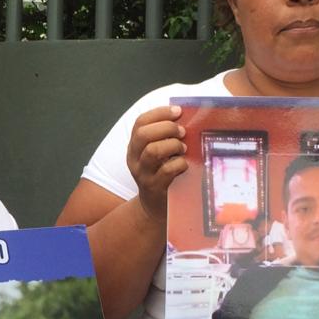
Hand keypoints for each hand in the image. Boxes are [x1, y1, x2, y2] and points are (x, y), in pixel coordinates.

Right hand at [125, 105, 186, 221]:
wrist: (153, 207)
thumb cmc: (160, 174)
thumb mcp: (157, 154)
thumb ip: (163, 137)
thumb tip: (184, 117)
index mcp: (134, 146)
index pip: (140, 122)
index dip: (159, 113)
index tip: (178, 112)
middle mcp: (134, 158)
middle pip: (143, 135)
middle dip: (166, 128)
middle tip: (182, 132)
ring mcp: (142, 174)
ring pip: (153, 151)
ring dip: (173, 145)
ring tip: (183, 148)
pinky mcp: (154, 187)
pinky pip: (167, 171)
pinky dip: (179, 163)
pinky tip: (185, 165)